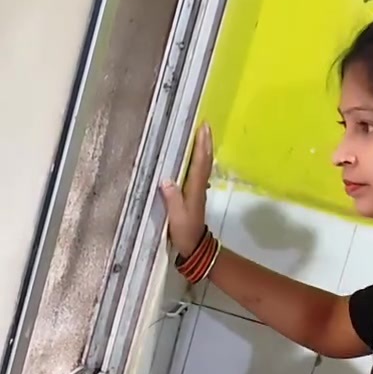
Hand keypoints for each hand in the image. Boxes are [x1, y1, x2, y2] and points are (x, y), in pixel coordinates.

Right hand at [159, 124, 213, 258]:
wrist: (195, 248)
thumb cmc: (185, 233)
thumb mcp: (176, 217)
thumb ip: (172, 199)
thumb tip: (166, 180)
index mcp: (194, 190)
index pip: (199, 164)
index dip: (202, 146)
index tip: (204, 129)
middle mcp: (199, 187)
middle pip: (204, 161)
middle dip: (205, 143)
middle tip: (205, 125)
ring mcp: (198, 191)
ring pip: (203, 166)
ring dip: (204, 150)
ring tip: (202, 135)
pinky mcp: (195, 196)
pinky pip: (199, 173)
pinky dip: (199, 161)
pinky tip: (195, 157)